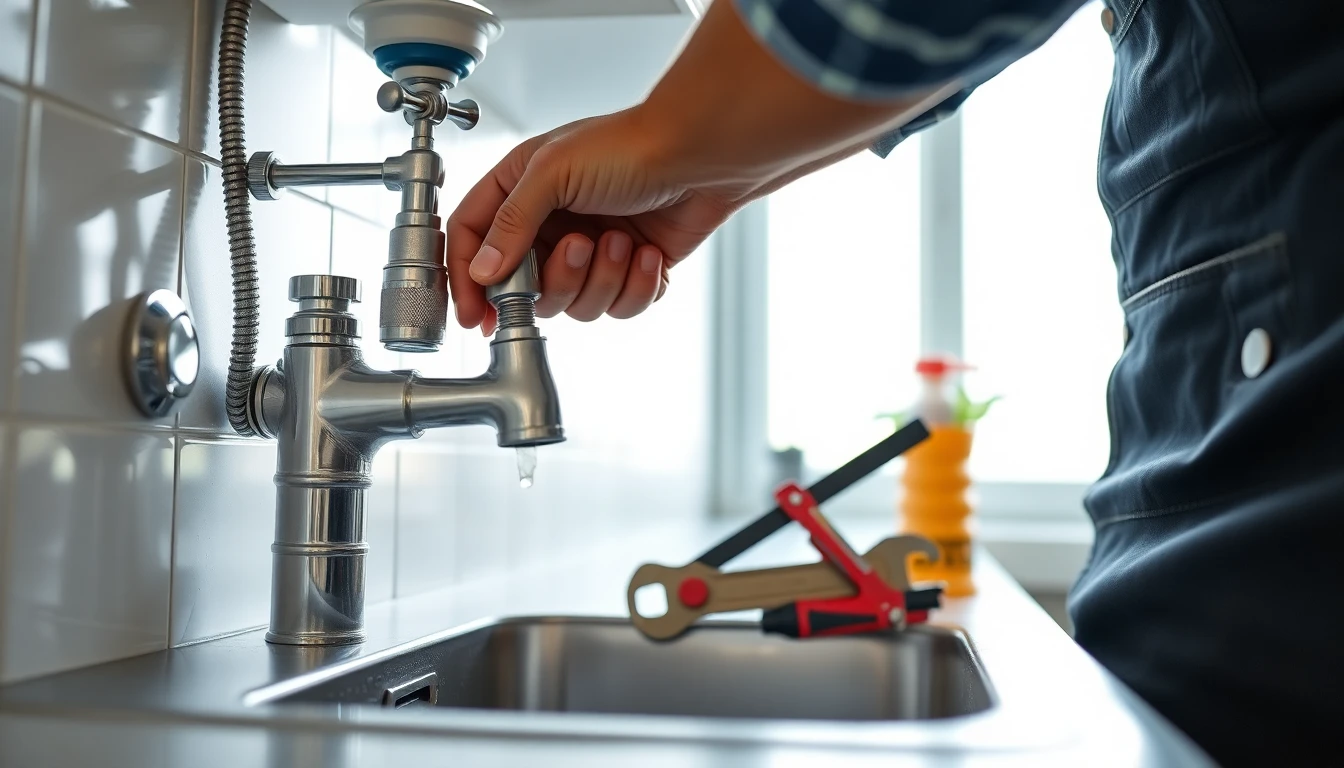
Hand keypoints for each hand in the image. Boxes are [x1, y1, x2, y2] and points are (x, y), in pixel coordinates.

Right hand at [444, 0, 952, 333]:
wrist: (703, 156)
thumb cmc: (632, 146)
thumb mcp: (553, 173)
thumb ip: (511, 224)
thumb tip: (483, 270)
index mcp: (520, 188)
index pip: (471, 240)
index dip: (466, 280)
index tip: (472, 315)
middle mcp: (550, 222)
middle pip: (524, 286)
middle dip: (557, 278)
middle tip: (582, 246)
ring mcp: (589, 250)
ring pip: (573, 304)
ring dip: (602, 280)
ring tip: (624, 242)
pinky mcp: (627, 271)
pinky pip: (616, 308)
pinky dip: (635, 288)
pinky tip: (649, 254)